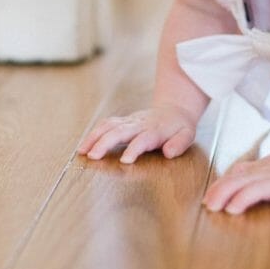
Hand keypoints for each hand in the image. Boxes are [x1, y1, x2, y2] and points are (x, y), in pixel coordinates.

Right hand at [78, 105, 197, 163]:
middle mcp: (139, 124)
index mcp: (155, 130)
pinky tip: (84, 145)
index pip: (142, 139)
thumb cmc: (179, 126)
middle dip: (104, 143)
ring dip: (94, 137)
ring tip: (82, 151)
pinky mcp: (122, 121)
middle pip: (119, 131)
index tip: (125, 160)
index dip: (134, 149)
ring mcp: (129, 121)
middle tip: (93, 156)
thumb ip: (179, 143)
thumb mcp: (187, 135)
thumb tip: (169, 153)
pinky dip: (93, 134)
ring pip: (108, 125)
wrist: (173, 108)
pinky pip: (105, 124)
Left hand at [202, 150, 269, 217]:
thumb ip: (240, 175)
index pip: (232, 180)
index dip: (218, 189)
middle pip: (241, 183)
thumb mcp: (259, 169)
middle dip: (224, 193)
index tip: (205, 202)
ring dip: (247, 197)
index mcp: (256, 173)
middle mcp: (267, 175)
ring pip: (263, 188)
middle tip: (211, 207)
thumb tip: (216, 186)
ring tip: (234, 208)